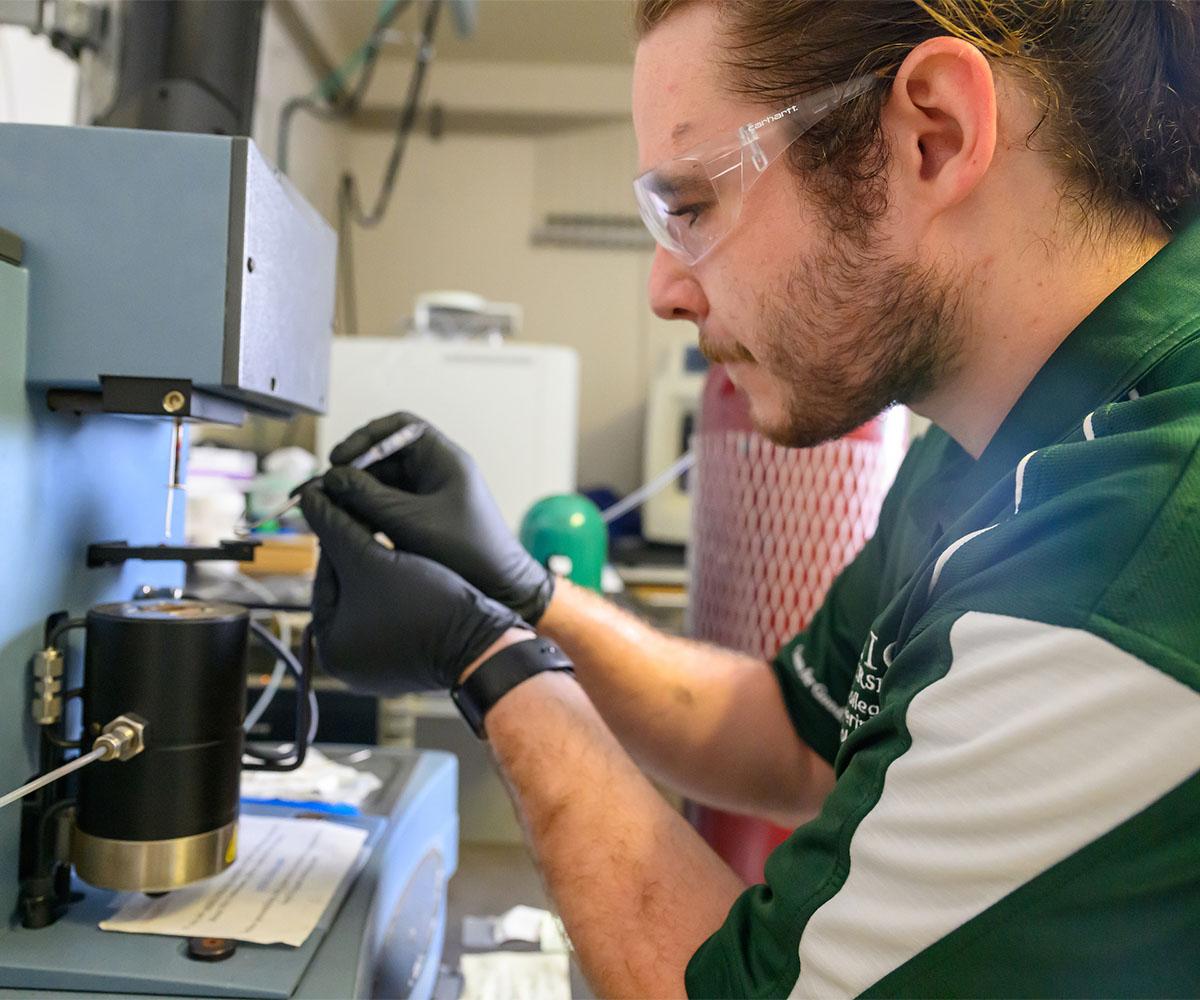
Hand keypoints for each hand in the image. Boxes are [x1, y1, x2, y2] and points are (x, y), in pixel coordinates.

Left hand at [300, 484, 525, 695]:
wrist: (483, 641)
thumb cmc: (425, 606)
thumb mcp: (372, 559)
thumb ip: (335, 526)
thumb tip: (307, 496)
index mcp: (332, 650)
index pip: (323, 579)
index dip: (335, 538)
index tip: (347, 507)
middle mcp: (351, 664)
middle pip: (348, 591)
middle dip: (360, 554)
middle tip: (371, 516)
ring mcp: (382, 664)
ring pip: (373, 599)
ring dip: (382, 566)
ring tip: (395, 535)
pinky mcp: (410, 657)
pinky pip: (395, 613)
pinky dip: (400, 588)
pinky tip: (414, 563)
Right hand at [322, 412, 554, 623]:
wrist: (500, 587)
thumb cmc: (468, 551)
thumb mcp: (411, 521)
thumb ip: (369, 496)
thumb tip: (331, 477)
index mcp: (444, 459)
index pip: (400, 426)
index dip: (365, 437)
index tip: (339, 458)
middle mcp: (437, 471)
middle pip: (385, 455)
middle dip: (353, 470)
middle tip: (324, 489)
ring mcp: (429, 495)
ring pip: (382, 483)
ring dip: (356, 495)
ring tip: (329, 511)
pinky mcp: (423, 519)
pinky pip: (388, 506)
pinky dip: (367, 513)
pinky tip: (347, 527)